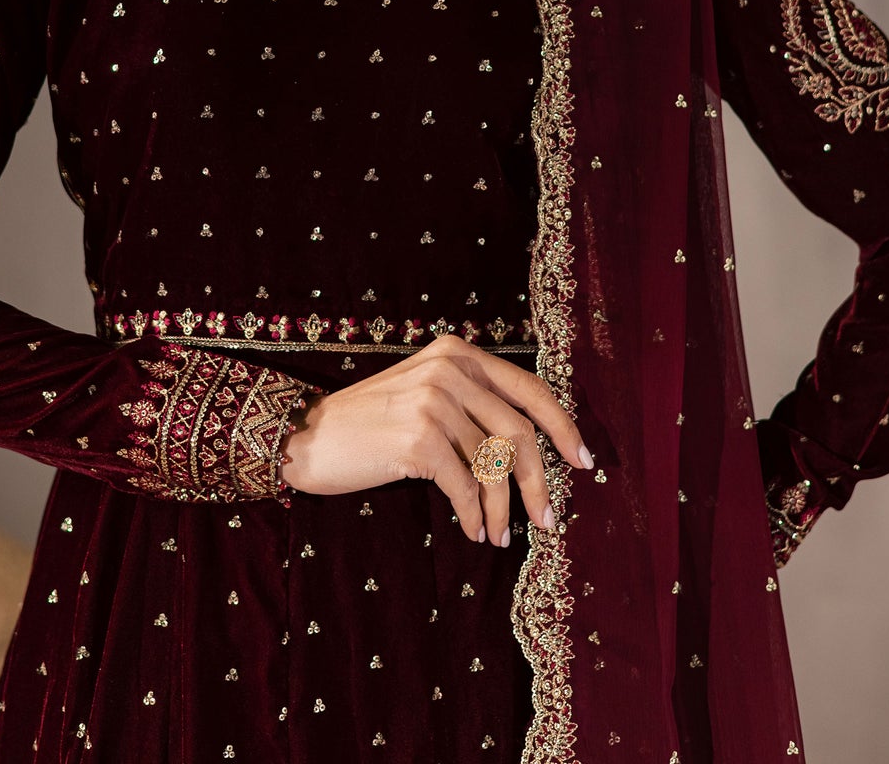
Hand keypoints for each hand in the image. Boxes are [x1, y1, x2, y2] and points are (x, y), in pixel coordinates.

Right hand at [280, 333, 593, 544]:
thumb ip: (471, 406)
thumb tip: (530, 451)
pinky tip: (474, 531)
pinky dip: (475, 516)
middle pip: (519, 432)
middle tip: (550, 519)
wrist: (307, 436)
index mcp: (457, 353)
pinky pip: (465, 486)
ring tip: (501, 535)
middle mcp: (449, 369)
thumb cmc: (369, 424)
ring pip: (494, 465)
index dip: (563, 426)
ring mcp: (434, 401)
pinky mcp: (418, 438)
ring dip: (504, 509)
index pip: (529, 389)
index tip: (582, 462)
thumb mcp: (424, 394)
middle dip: (539, 482)